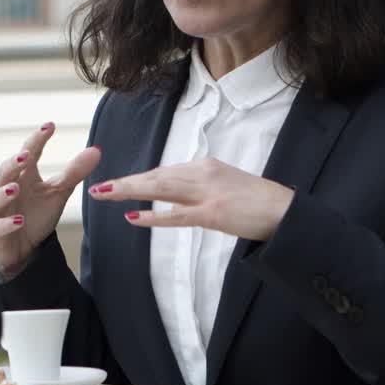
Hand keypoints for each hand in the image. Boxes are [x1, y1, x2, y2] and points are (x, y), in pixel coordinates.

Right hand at [0, 123, 100, 278]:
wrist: (24, 248)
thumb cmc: (37, 213)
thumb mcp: (59, 191)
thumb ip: (75, 172)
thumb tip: (97, 149)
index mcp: (24, 175)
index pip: (29, 152)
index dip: (38, 139)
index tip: (50, 126)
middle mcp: (8, 188)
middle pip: (6, 171)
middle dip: (14, 163)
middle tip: (26, 155)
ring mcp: (0, 209)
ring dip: (5, 192)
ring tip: (16, 187)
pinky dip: (8, 223)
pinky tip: (19, 221)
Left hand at [87, 157, 294, 241]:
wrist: (287, 210)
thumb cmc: (258, 202)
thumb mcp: (226, 187)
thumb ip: (201, 188)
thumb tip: (177, 197)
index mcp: (206, 167)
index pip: (164, 173)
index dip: (139, 179)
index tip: (118, 184)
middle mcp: (203, 173)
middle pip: (156, 177)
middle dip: (126, 183)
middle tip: (98, 188)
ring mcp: (208, 193)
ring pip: (160, 189)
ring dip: (130, 192)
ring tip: (105, 195)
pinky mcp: (214, 213)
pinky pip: (177, 215)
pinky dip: (153, 216)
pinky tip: (133, 217)